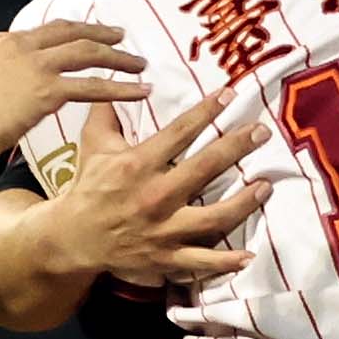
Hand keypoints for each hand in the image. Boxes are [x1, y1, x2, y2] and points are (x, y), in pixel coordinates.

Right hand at [0, 19, 147, 158]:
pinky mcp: (48, 91)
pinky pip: (94, 87)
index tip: (84, 35)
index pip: (43, 32)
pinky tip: (138, 91)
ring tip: (139, 64)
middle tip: (121, 36)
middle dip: (100, 33)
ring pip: (89, 53)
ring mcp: (37, 66)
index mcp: (1, 41)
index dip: (69, 32)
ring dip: (118, 57)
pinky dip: (120, 88)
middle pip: (72, 32)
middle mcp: (23, 46)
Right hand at [41, 93, 271, 290]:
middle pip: (205, 168)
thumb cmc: (89, 186)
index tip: (231, 95)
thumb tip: (115, 76)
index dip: (207, 112)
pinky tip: (248, 256)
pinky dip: (224, 262)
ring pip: (212, 217)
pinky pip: (199, 261)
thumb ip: (107, 111)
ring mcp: (162, 229)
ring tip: (266, 186)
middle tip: (263, 131)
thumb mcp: (94, 145)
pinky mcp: (165, 256)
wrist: (73, 236)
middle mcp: (154, 195)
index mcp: (138, 164)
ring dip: (242, 202)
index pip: (179, 132)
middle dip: (236, 147)